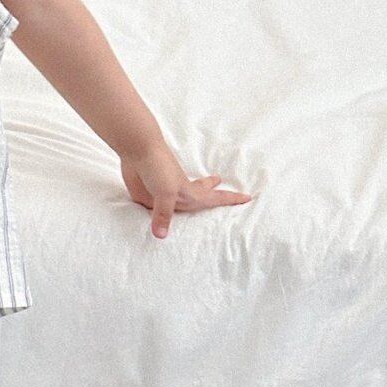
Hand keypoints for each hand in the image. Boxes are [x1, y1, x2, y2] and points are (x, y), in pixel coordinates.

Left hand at [120, 142, 251, 238]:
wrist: (138, 150)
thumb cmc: (158, 167)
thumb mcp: (165, 193)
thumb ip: (163, 214)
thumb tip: (161, 236)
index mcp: (189, 193)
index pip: (214, 198)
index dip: (230, 199)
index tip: (248, 197)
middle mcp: (179, 193)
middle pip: (200, 194)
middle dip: (212, 192)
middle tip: (220, 182)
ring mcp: (163, 194)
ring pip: (180, 200)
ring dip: (189, 200)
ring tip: (197, 196)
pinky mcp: (147, 194)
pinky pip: (157, 207)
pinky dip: (162, 209)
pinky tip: (159, 207)